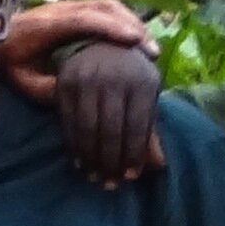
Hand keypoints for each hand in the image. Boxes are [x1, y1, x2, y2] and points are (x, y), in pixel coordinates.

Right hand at [47, 39, 166, 188]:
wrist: (101, 41)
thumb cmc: (130, 74)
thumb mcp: (146, 96)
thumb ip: (150, 130)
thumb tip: (159, 166)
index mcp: (142, 80)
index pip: (137, 127)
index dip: (134, 155)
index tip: (130, 176)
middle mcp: (114, 77)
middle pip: (111, 132)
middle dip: (111, 162)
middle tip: (110, 184)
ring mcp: (87, 79)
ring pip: (88, 130)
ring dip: (91, 159)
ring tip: (94, 177)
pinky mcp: (65, 83)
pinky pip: (68, 123)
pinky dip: (73, 146)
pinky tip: (79, 162)